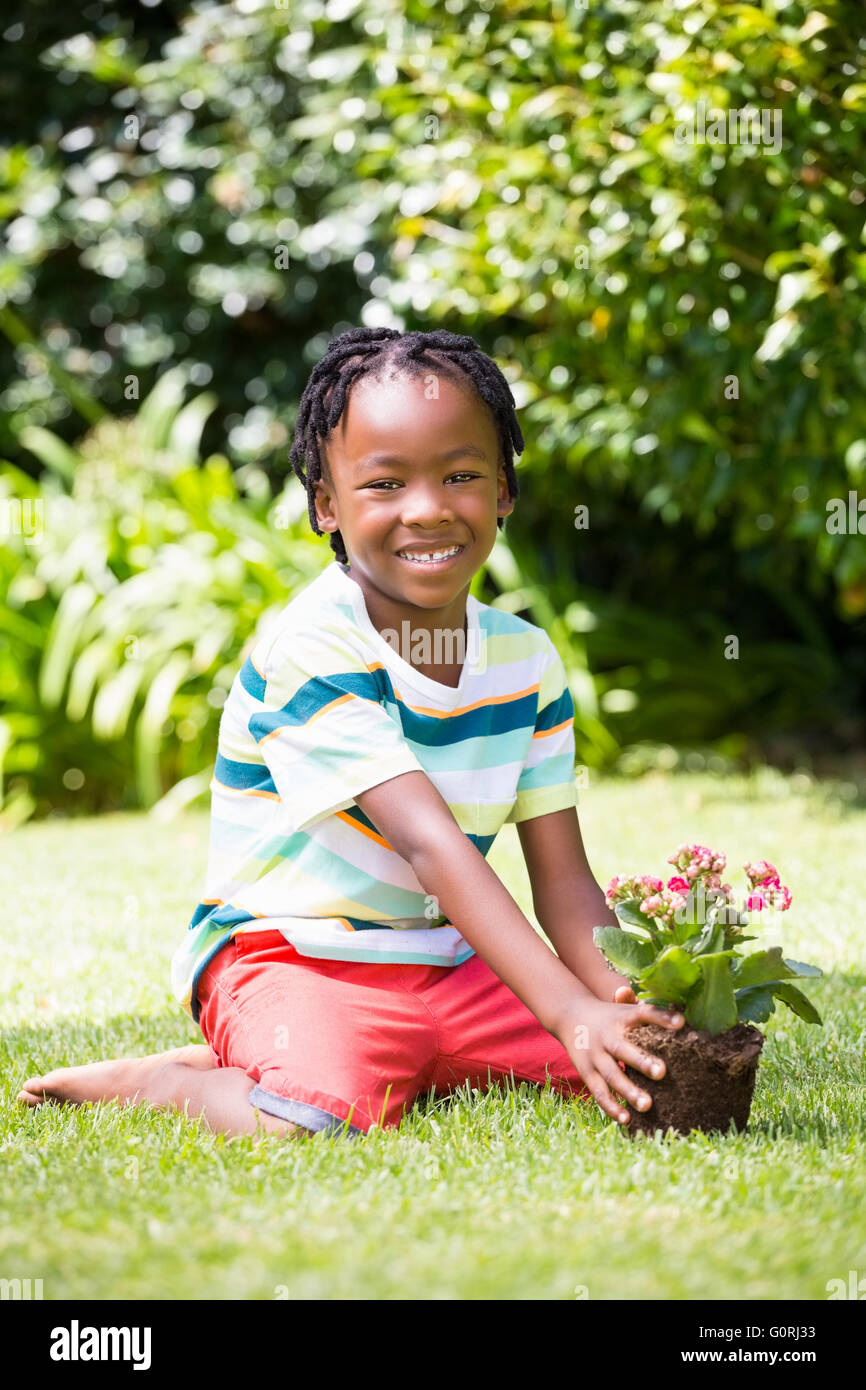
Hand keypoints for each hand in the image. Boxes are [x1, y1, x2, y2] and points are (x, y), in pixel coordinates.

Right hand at [557, 993, 683, 1124]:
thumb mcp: (626, 1009)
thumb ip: (649, 1012)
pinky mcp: (587, 1073)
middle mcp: (607, 1036)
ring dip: (628, 1090)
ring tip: (647, 1105)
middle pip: (622, 1048)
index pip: (643, 1013)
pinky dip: (611, 1107)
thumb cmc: (611, 1017)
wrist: (570, 1016)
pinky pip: (599, 1092)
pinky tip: (627, 1119)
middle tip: (662, 1072)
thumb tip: (681, 1019)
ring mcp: (595, 1055)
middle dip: (641, 1061)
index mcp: (621, 1018)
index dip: (661, 1017)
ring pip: (611, 1074)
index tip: (681, 1023)